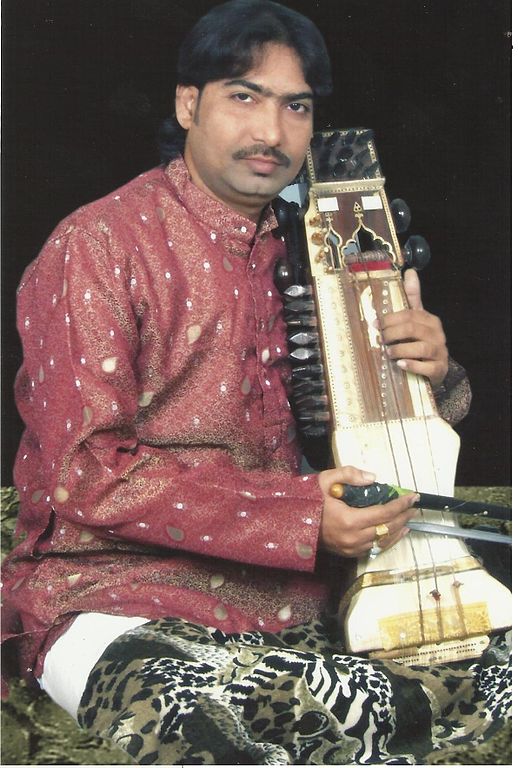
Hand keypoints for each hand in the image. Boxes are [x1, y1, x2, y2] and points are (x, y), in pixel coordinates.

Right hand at [317, 465, 416, 558]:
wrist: (289, 523)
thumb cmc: (307, 500)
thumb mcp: (325, 480)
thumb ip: (349, 474)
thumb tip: (373, 478)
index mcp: (349, 520)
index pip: (383, 512)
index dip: (400, 504)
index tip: (413, 496)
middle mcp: (353, 538)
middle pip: (387, 528)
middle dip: (403, 515)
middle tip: (414, 505)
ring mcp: (351, 548)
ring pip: (383, 541)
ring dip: (398, 529)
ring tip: (408, 518)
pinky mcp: (348, 553)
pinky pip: (374, 548)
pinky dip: (387, 540)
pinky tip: (394, 533)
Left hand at [379, 268, 447, 388]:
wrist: (435, 367)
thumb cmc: (420, 341)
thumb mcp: (416, 319)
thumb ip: (412, 297)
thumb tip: (410, 271)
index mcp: (430, 320)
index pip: (410, 315)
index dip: (390, 319)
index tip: (375, 324)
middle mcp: (438, 334)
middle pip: (413, 329)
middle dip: (393, 333)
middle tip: (380, 339)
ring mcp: (440, 352)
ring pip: (421, 348)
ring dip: (401, 349)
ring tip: (387, 352)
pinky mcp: (439, 369)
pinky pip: (427, 367)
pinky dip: (413, 365)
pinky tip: (400, 364)